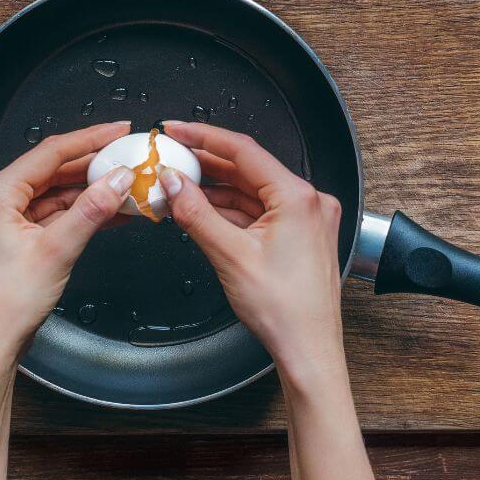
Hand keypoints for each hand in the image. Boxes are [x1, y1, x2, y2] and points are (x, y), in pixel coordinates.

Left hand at [0, 122, 134, 379]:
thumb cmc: (4, 307)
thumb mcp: (58, 251)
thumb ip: (92, 209)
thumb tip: (118, 180)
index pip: (50, 152)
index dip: (90, 139)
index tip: (119, 131)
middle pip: (50, 172)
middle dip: (91, 168)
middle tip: (127, 160)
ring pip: (49, 196)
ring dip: (86, 193)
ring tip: (124, 189)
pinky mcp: (4, 241)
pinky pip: (44, 217)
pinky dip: (73, 215)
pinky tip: (103, 214)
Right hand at [159, 122, 345, 386]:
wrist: (309, 350)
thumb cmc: (285, 311)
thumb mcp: (230, 256)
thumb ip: (196, 213)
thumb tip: (173, 182)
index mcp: (298, 197)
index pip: (243, 150)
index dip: (203, 137)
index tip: (176, 130)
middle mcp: (308, 201)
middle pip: (248, 168)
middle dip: (206, 163)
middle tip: (170, 155)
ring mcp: (306, 218)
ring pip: (252, 190)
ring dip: (215, 187)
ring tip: (178, 183)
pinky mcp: (300, 235)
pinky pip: (259, 210)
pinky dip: (230, 209)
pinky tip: (202, 208)